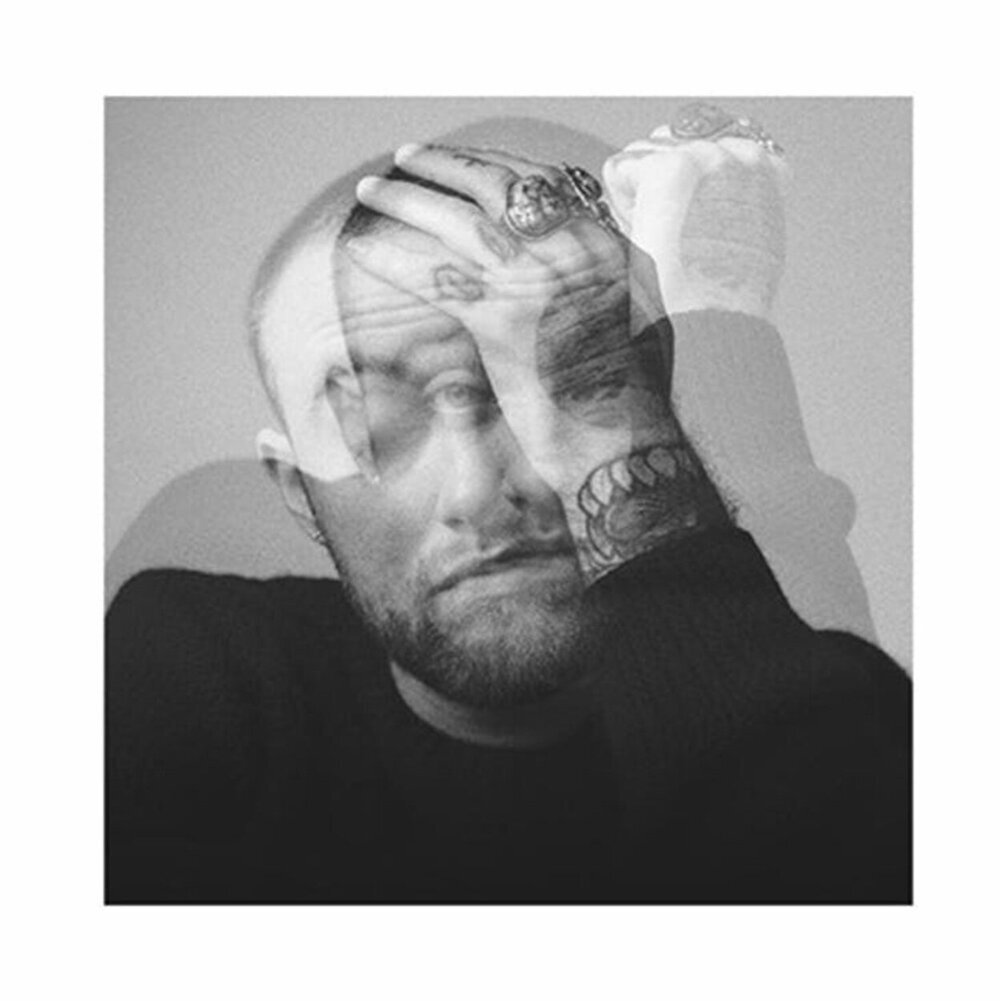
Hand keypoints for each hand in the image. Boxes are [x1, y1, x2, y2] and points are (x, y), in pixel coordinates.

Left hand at [345, 144, 725, 577]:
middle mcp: (573, 249)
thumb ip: (603, 279)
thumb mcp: (637, 318)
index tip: (462, 162)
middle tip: (408, 155)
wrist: (626, 446)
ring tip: (371, 189)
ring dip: (408, 200)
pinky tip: (361, 249)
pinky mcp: (503, 323)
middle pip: (499, 185)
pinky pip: (434, 278)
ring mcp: (537, 281)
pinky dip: (393, 260)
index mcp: (606, 244)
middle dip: (446, 164)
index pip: (547, 181)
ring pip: (459, 221)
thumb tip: (580, 262)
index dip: (496, 164)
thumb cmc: (631, 398)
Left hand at [602, 122, 788, 320]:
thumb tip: (702, 197)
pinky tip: (646, 233)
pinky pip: (620, 169)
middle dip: (657, 185)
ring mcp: (705, 156)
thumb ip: (731, 202)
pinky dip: (621, 204)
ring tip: (661, 237)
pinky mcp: (670, 168)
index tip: (689, 224)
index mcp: (766, 169)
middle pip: (670, 142)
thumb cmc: (726, 296)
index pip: (706, 149)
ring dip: (638, 194)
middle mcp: (739, 153)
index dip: (685, 189)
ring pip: (641, 153)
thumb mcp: (749, 238)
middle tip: (670, 235)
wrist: (715, 315)